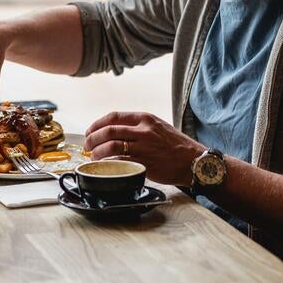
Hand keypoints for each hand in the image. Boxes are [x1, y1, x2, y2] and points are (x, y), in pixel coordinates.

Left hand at [84, 111, 200, 187]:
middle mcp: (143, 130)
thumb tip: (113, 132)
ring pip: (111, 146)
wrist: (194, 161)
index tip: (90, 131)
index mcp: (145, 118)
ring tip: (94, 157)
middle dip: (92, 139)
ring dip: (97, 152)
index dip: (97, 124)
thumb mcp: (157, 127)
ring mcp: (143, 147)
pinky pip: (120, 161)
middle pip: (108, 131)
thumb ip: (138, 127)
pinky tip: (104, 166)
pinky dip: (108, 163)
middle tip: (88, 146)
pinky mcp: (144, 163)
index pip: (113, 116)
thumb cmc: (176, 146)